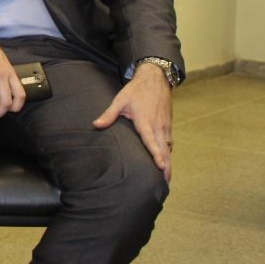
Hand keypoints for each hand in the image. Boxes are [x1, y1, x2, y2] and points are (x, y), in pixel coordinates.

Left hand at [93, 63, 173, 180]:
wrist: (155, 78)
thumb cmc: (136, 90)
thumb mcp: (120, 100)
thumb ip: (109, 115)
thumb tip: (95, 125)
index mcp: (146, 121)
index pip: (151, 142)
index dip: (156, 155)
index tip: (161, 167)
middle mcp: (158, 126)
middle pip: (164, 150)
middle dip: (165, 167)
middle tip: (165, 184)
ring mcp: (165, 126)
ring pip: (168, 148)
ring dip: (168, 163)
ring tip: (167, 179)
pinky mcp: (168, 125)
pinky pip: (169, 143)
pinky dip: (168, 154)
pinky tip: (166, 163)